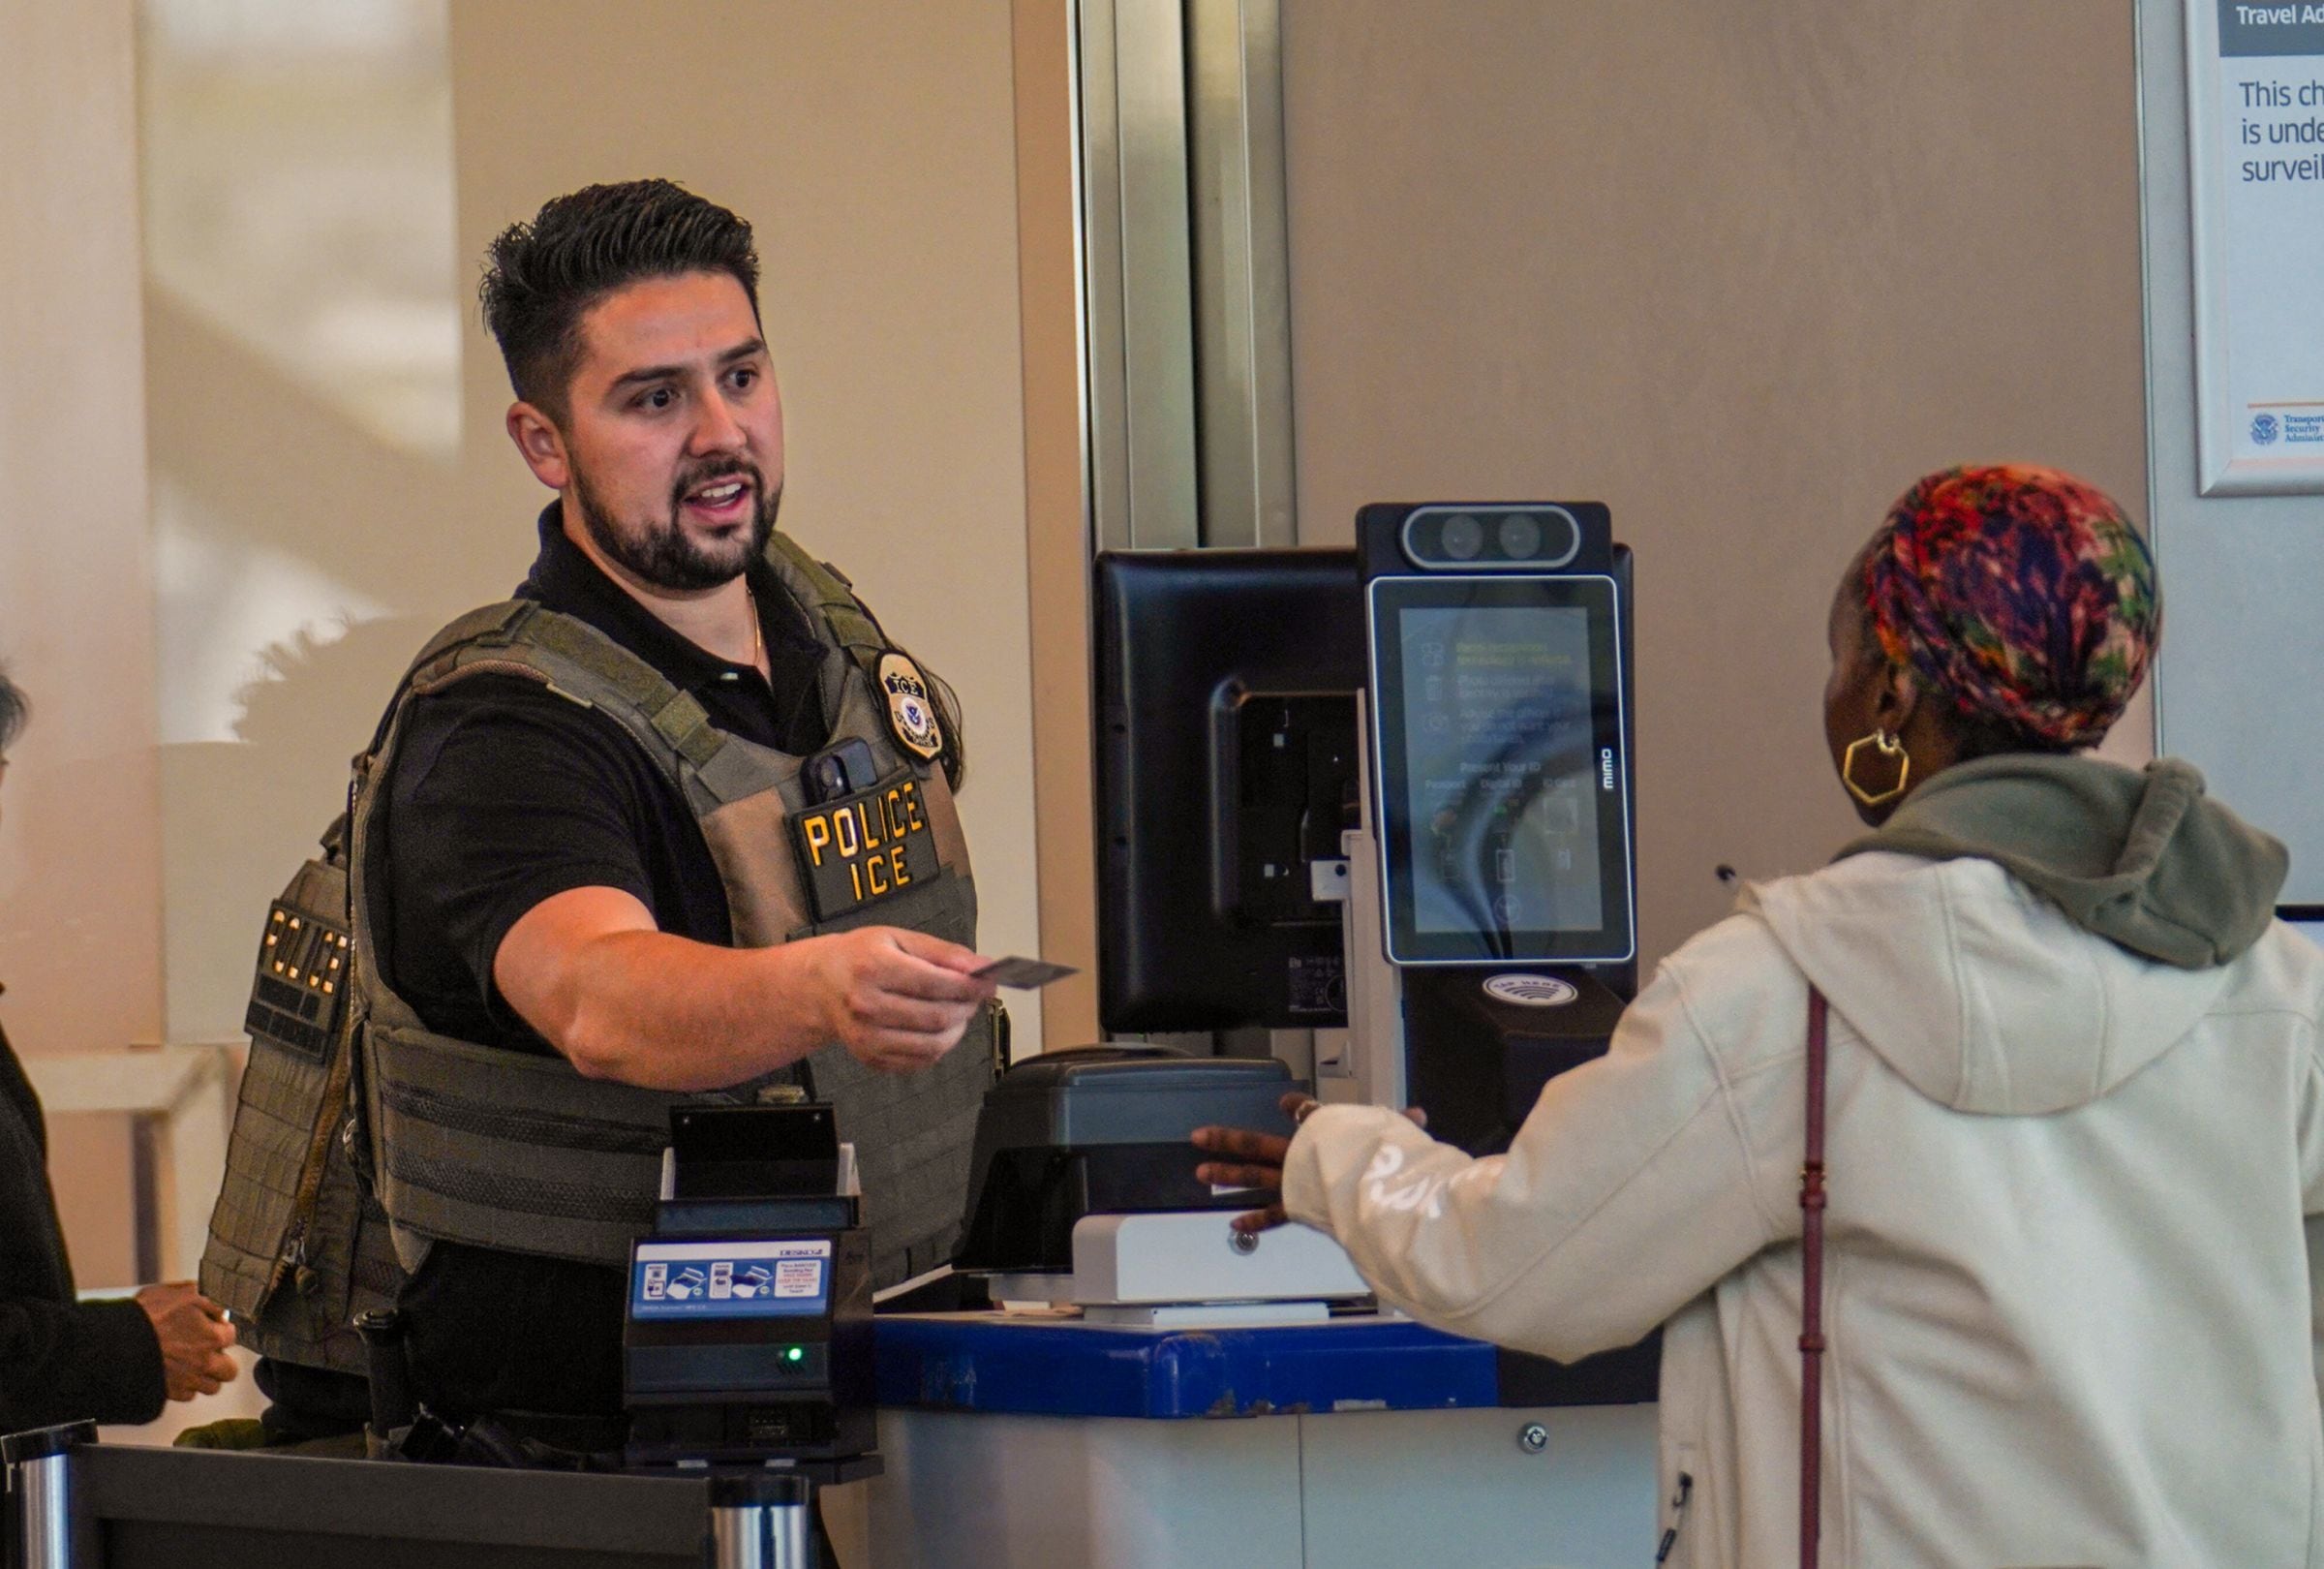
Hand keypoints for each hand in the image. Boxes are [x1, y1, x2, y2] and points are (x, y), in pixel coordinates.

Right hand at [135, 1281, 237, 1401]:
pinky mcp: (169, 1393)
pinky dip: (186, 1386)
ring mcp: (187, 1380)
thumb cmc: (146, 1317)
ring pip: (211, 1387)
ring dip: (206, 1376)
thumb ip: (208, 1299)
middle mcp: (203, 1363)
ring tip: (195, 1365)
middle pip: (229, 1371)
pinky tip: (178, 1374)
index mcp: (211, 1337)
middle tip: (211, 1351)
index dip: (222, 1329)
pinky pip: (187, 1396)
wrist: (114, 1342)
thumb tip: (220, 1307)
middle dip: (222, 1360)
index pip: (232, 1336)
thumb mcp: (182, 1293)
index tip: (214, 1328)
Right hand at [806, 926, 998, 1073]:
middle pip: (937, 1016)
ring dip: (958, 1029)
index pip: (936, 983)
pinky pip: (921, 1060)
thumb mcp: (899, 938)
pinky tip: (937, 1027)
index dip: (970, 985)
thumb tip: (980, 967)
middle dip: (967, 1006)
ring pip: (934, 1044)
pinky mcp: (871, 1058)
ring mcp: (867, 1037)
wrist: (821, 985)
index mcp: (873, 968)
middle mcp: (867, 1006)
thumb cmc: (860, 957)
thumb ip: (943, 952)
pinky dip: (940, 1046)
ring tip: (958, 1010)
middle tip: (974, 995)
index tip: (987, 981)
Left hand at [1194, 1093, 1426, 1233]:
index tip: (1284, 1102)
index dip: (1296, 1106)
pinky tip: (1233, 1222)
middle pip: (1256, 1143)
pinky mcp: (1298, 1207)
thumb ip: (1403, 1125)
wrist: (1369, 1185)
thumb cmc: (1384, 1158)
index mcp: (1322, 1132)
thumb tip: (1419, 1114)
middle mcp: (1299, 1154)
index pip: (1305, 1113)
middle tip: (1197, 1136)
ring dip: (1226, 1175)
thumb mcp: (1396, 1135)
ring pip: (1253, 1177)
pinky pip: (1273, 1215)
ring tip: (1200, 1172)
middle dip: (1227, 1140)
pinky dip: (1255, 1220)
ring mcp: (1293, 1181)